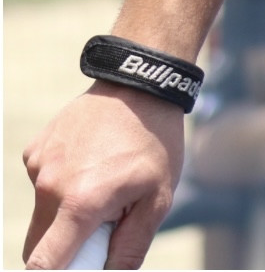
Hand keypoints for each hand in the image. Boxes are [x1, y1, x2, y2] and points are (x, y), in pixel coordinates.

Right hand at [23, 85, 183, 269]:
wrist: (140, 83)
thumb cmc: (154, 142)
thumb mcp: (157, 200)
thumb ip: (129, 249)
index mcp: (80, 203)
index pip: (42, 265)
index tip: (77, 267)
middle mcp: (50, 185)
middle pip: (38, 247)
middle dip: (63, 250)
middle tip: (98, 228)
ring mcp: (39, 165)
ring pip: (42, 214)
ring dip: (63, 215)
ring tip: (100, 185)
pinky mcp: (35, 149)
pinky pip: (41, 184)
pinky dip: (59, 186)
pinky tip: (89, 162)